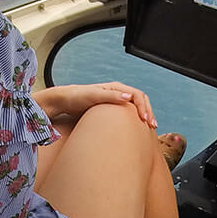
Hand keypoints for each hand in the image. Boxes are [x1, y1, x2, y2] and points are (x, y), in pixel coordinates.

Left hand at [38, 83, 157, 128]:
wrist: (64, 102)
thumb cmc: (76, 98)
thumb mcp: (93, 96)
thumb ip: (110, 96)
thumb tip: (128, 97)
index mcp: (116, 87)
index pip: (138, 95)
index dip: (144, 108)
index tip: (146, 121)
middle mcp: (118, 92)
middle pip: (140, 100)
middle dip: (148, 112)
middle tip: (153, 126)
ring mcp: (115, 101)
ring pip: (136, 107)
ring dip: (144, 116)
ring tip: (149, 129)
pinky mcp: (111, 110)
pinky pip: (129, 113)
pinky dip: (136, 120)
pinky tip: (137, 130)